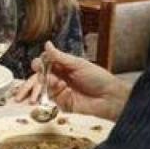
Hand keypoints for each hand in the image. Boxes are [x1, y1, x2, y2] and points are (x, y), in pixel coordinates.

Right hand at [14, 42, 130, 120]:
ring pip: (44, 86)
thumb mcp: (78, 64)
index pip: (47, 62)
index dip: (41, 62)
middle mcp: (61, 78)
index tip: (40, 62)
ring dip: (48, 82)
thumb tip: (47, 44)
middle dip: (41, 73)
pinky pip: (51, 98)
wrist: (110, 97)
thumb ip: (60, 57)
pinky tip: (64, 90)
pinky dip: (55, 93)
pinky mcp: (62, 103)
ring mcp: (60, 91)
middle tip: (44, 73)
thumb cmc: (98, 78)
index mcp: (65, 66)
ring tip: (57, 82)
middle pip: (42, 74)